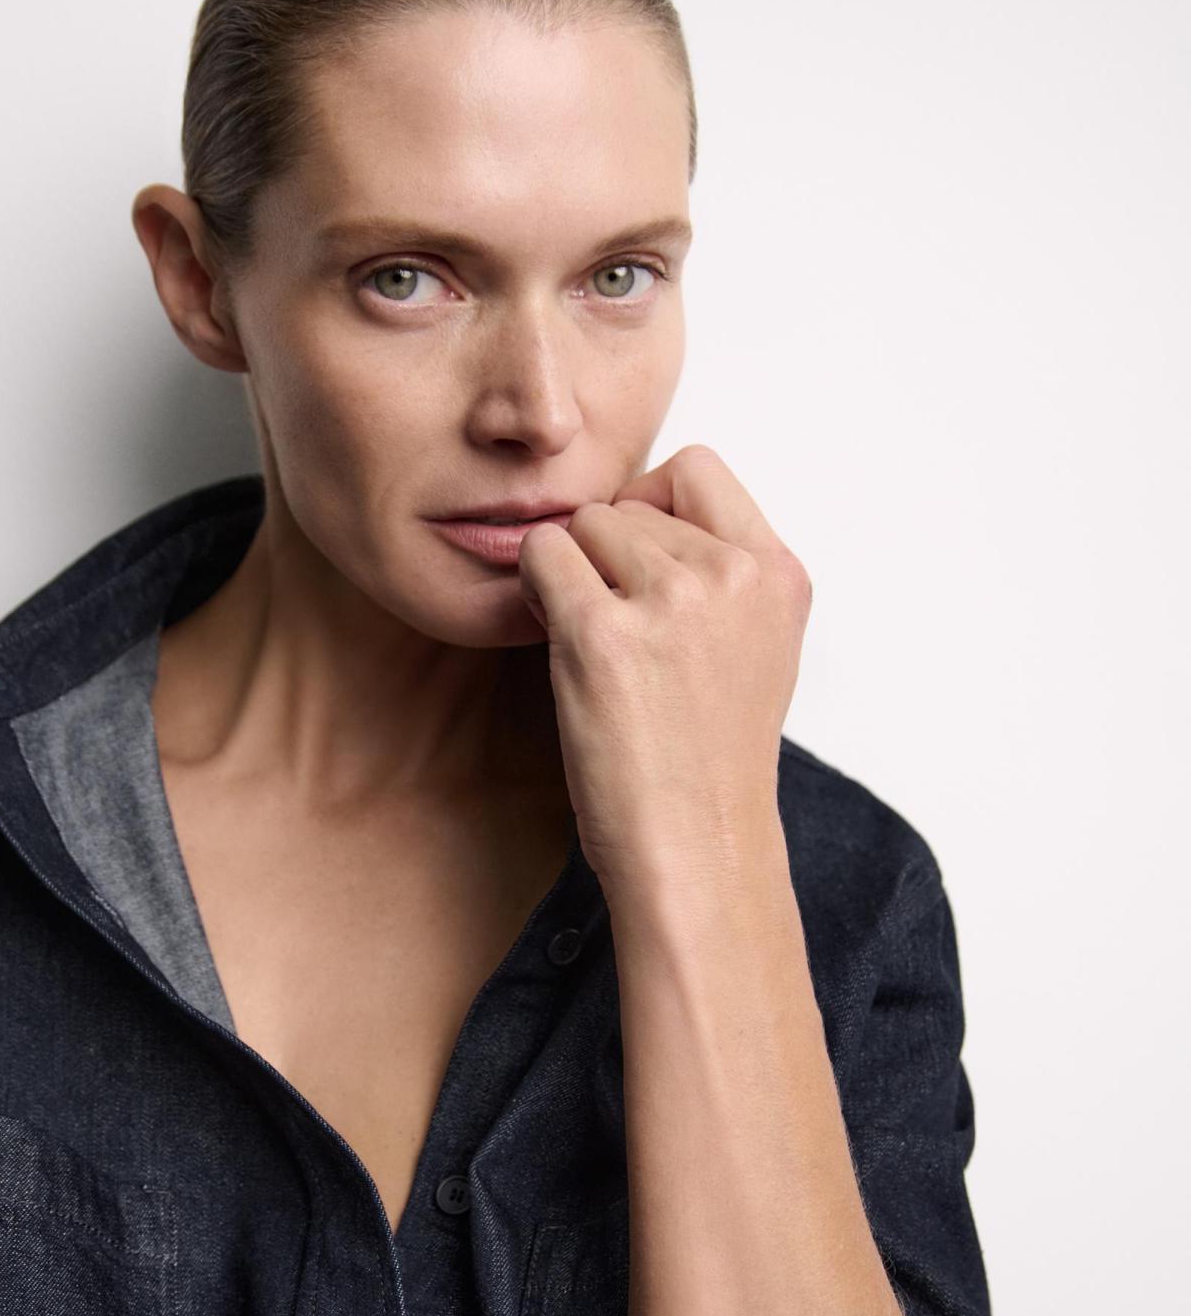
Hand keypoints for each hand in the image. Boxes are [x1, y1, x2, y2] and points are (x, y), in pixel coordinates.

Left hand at [516, 444, 811, 894]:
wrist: (697, 847)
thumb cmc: (708, 760)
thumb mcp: (754, 648)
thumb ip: (719, 573)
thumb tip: (636, 510)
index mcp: (778, 573)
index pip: (695, 468)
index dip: (651, 506)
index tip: (640, 567)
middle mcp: (732, 575)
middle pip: (629, 501)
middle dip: (607, 555)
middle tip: (619, 630)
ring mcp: (671, 601)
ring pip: (584, 525)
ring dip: (572, 574)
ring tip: (598, 647)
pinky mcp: (603, 635)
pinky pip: (542, 555)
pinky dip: (536, 589)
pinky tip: (557, 639)